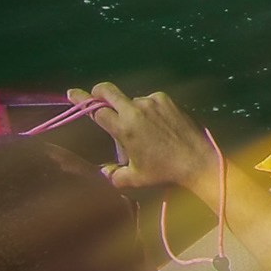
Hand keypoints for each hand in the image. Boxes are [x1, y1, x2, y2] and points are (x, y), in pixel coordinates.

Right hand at [67, 82, 216, 195]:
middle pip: (108, 91)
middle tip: (93, 95)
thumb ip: (112, 175)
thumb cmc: (164, 172)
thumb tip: (102, 171)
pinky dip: (147, 110)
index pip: (96, 110)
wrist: (198, 161)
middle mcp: (136, 110)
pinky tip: (157, 126)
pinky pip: (150, 102)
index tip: (72, 92)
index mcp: (124, 128)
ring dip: (129, 110)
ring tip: (143, 132)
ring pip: (132, 100)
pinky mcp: (168, 100)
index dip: (83, 102)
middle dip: (97, 91)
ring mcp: (153, 102)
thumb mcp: (134, 179)